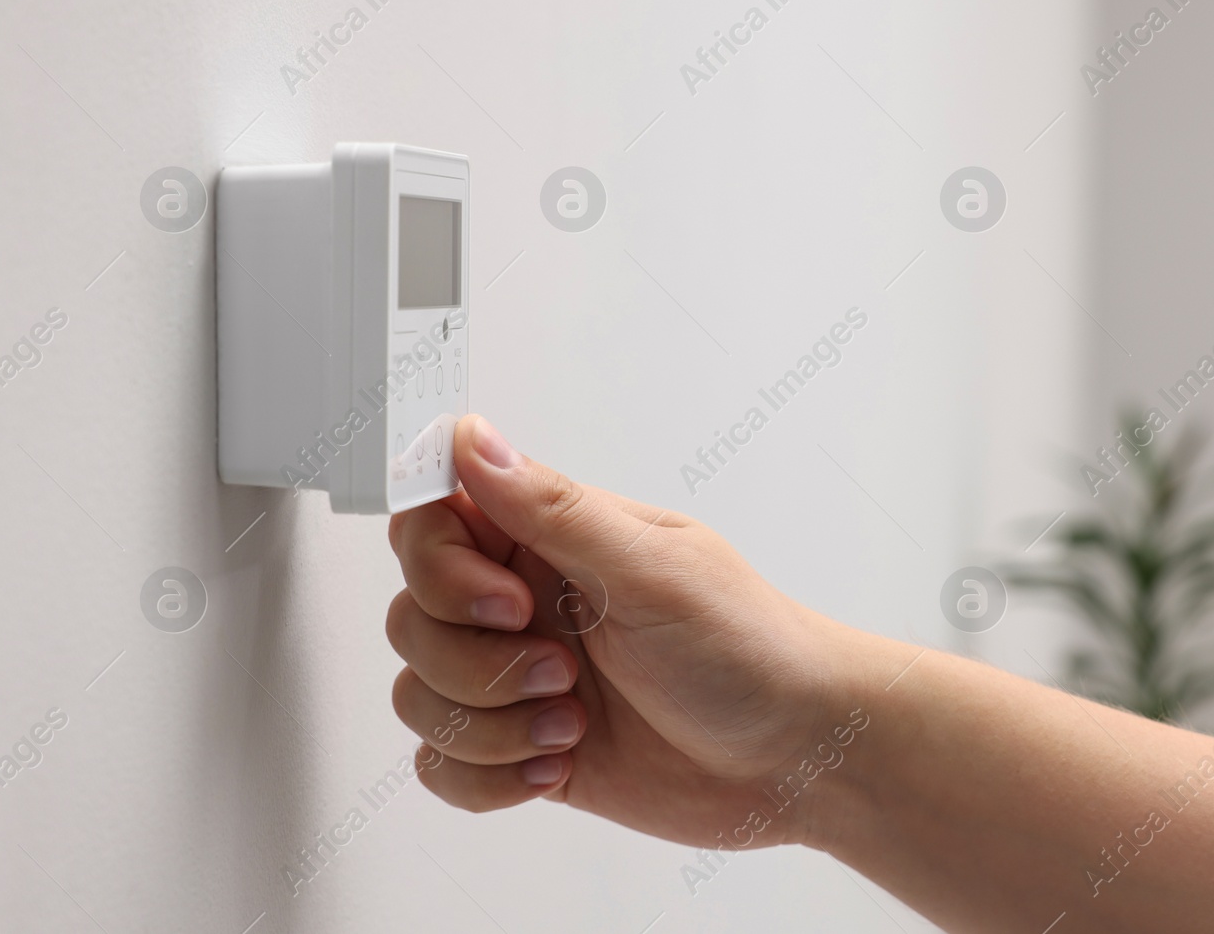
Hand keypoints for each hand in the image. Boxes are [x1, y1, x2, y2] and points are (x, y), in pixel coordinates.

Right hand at [385, 414, 850, 847]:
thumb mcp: (654, 569)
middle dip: (473, 661)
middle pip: (413, 615)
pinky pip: (442, 764)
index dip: (441, 567)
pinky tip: (558, 765)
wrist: (799, 756)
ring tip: (573, 724)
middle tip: (563, 670)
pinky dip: (487, 777)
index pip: (433, 521)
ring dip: (489, 724)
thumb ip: (553, 509)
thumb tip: (471, 435)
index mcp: (554, 539)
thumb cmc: (750, 649)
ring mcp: (522, 678)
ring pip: (419, 693)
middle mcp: (527, 602)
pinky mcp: (524, 747)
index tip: (507, 601)